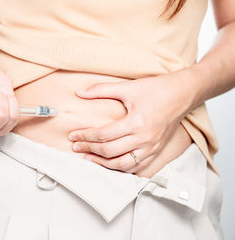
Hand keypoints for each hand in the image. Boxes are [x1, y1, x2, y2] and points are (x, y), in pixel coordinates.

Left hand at [67, 74, 193, 172]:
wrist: (183, 93)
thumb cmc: (157, 89)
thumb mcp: (127, 87)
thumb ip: (101, 90)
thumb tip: (79, 93)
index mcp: (136, 123)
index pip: (103, 135)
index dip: (85, 136)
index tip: (73, 136)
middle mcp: (144, 139)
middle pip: (110, 151)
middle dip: (89, 150)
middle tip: (75, 147)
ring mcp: (152, 147)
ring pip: (122, 164)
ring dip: (102, 163)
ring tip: (88, 158)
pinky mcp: (156, 150)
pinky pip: (137, 167)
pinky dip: (121, 168)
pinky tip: (109, 164)